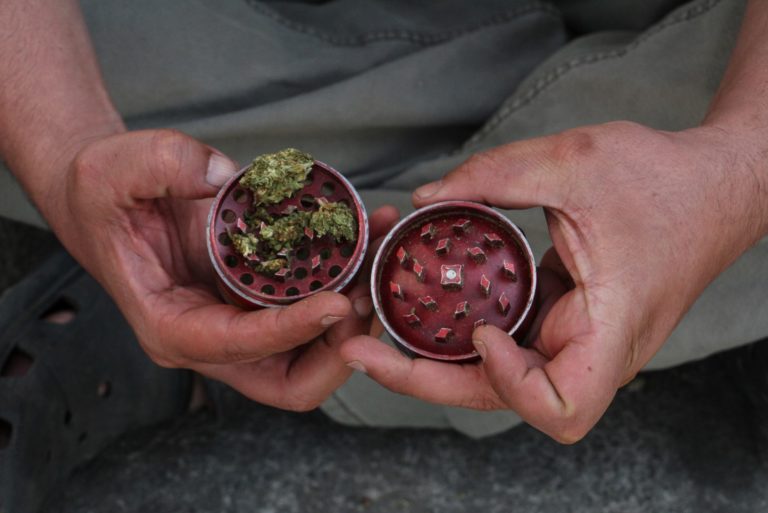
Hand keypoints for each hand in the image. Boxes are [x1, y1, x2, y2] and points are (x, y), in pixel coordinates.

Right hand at [53, 129, 397, 410]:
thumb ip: (166, 164)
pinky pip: (313, 316)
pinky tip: (369, 243)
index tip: (338, 300)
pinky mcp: (259, 305)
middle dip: (339, 348)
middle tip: (372, 292)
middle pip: (290, 381)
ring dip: (355, 319)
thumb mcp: (118, 168)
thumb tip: (225, 174)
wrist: (108, 201)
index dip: (292, 329)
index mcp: (170, 324)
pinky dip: (347, 289)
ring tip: (384, 258)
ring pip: (313, 356)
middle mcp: (209, 339)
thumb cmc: (105, 195)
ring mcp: (238, 327)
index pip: (240, 347)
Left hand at [341, 121, 766, 441]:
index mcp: (611, 329)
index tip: (482, 333)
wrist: (715, 183)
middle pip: (506, 397)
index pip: (562, 407)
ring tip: (375, 330)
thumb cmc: (665, 179)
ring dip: (438, 358)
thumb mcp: (576, 161)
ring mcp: (578, 337)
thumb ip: (496, 174)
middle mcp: (593, 348)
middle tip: (361, 349)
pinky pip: (509, 338)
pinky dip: (464, 329)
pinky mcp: (565, 318)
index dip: (511, 385)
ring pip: (499, 374)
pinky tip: (424, 305)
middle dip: (429, 379)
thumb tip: (426, 195)